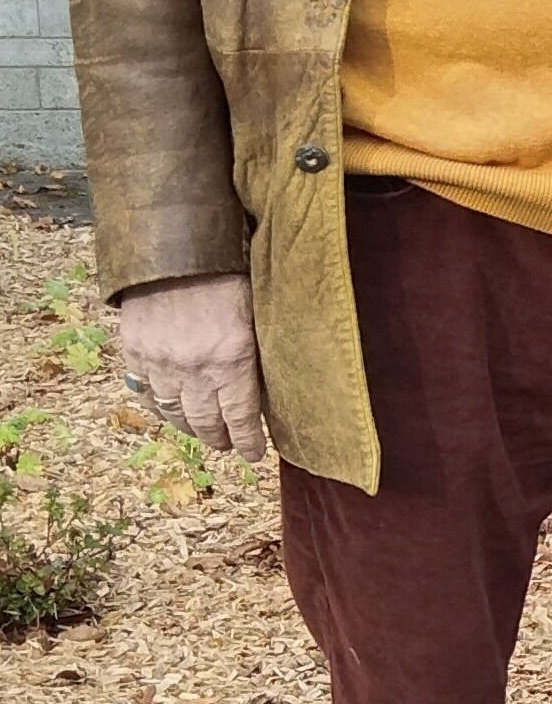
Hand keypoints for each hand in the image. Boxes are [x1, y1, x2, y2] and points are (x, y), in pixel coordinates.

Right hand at [115, 273, 266, 460]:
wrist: (174, 249)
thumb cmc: (229, 272)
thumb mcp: (258, 311)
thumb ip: (256, 351)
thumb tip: (262, 385)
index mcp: (233, 358)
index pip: (240, 416)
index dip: (248, 441)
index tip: (255, 454)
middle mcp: (195, 368)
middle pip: (206, 421)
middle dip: (219, 438)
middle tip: (228, 445)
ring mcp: (161, 363)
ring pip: (175, 412)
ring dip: (190, 426)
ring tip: (203, 433)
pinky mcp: (135, 353)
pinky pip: (148, 392)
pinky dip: (161, 406)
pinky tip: (171, 411)